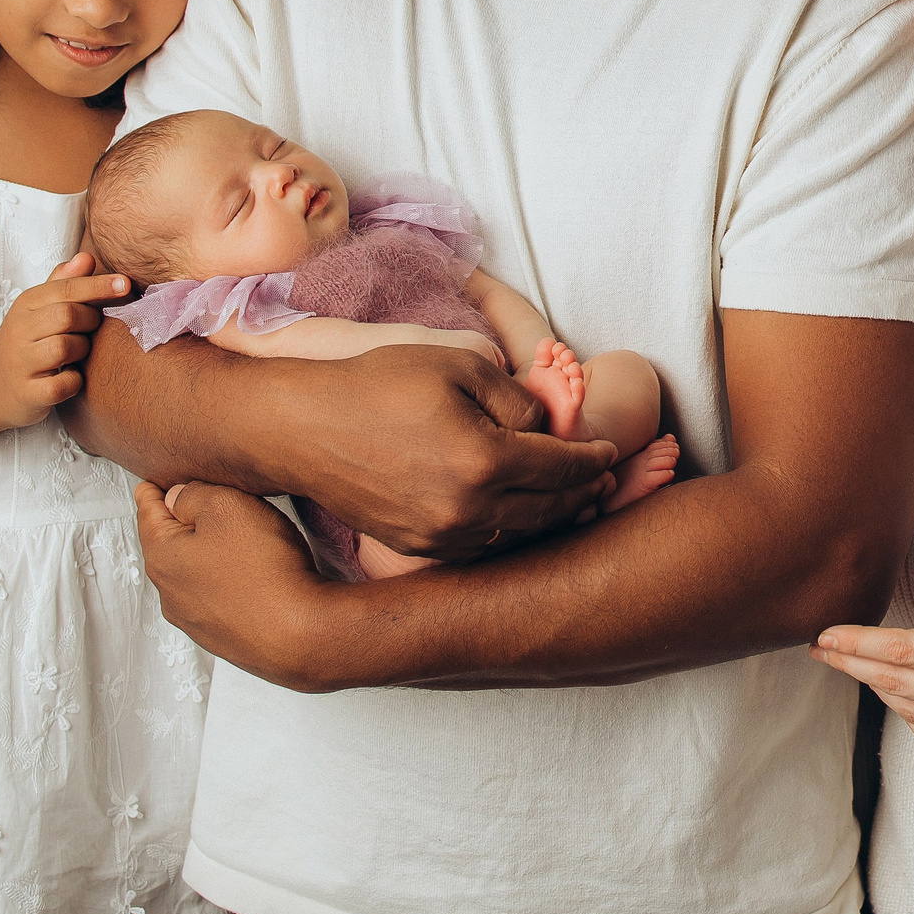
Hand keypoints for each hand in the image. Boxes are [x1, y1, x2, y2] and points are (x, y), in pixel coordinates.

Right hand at [0, 254, 129, 430]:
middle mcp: (19, 331)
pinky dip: (74, 382)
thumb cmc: (25, 343)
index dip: (98, 285)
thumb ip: (63, 283)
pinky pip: (63, 384)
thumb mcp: (37, 308)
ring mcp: (20, 363)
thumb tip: (87, 257)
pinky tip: (69, 378)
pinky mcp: (26, 393)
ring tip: (75, 355)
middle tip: (89, 329)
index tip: (126, 283)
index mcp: (26, 304)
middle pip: (67, 315)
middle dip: (89, 321)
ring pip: (64, 348)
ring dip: (81, 351)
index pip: (66, 288)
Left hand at [135, 481, 342, 689]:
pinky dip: (225, 581)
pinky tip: (250, 574)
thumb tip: (178, 497)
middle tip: (195, 503)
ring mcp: (197, 621)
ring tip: (233, 538)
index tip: (151, 485)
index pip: (147, 515)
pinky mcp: (224, 637)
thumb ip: (194, 494)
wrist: (300, 635)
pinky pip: (217, 598)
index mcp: (163, 558)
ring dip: (206, 555)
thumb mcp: (227, 506)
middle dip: (180, 524)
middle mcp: (172, 594)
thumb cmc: (264, 570)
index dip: (152, 493)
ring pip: (193, 574)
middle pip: (169, 546)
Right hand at [284, 342, 619, 562]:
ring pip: (518, 533)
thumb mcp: (460, 364)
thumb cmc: (380, 384)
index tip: (609, 450)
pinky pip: (482, 545)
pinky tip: (517, 511)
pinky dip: (508, 529)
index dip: (594, 458)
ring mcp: (441, 536)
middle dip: (582, 491)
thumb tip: (549, 429)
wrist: (304, 428)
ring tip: (568, 495)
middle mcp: (467, 510)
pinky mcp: (419, 548)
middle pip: (549, 508)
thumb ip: (518, 399)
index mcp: (484, 461)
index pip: (563, 466)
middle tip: (601, 477)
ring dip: (549, 515)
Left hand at [810, 540, 913, 757]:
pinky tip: (900, 702)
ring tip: (852, 667)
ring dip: (875, 690)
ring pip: (911, 713)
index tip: (826, 634)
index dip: (857, 643)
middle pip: (895, 684)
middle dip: (851, 665)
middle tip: (819, 649)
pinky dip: (910, 721)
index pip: (902, 651)